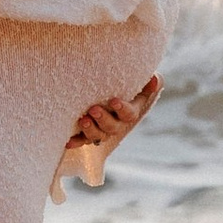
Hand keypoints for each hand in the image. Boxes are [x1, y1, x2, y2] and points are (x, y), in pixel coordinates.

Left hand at [52, 75, 159, 197]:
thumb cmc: (125, 83)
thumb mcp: (139, 80)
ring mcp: (101, 130)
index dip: (122, 109)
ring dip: (90, 130)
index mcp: (129, 111)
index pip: (129, 114)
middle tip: (93, 109)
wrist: (106, 91)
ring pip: (97, 136)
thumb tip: (155, 79)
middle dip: (103, 120)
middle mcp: (116, 124)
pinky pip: (82, 141)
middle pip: (112, 127)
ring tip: (82, 120)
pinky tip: (68, 142)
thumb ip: (150, 80)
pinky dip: (76, 142)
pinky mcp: (87, 133)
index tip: (114, 100)